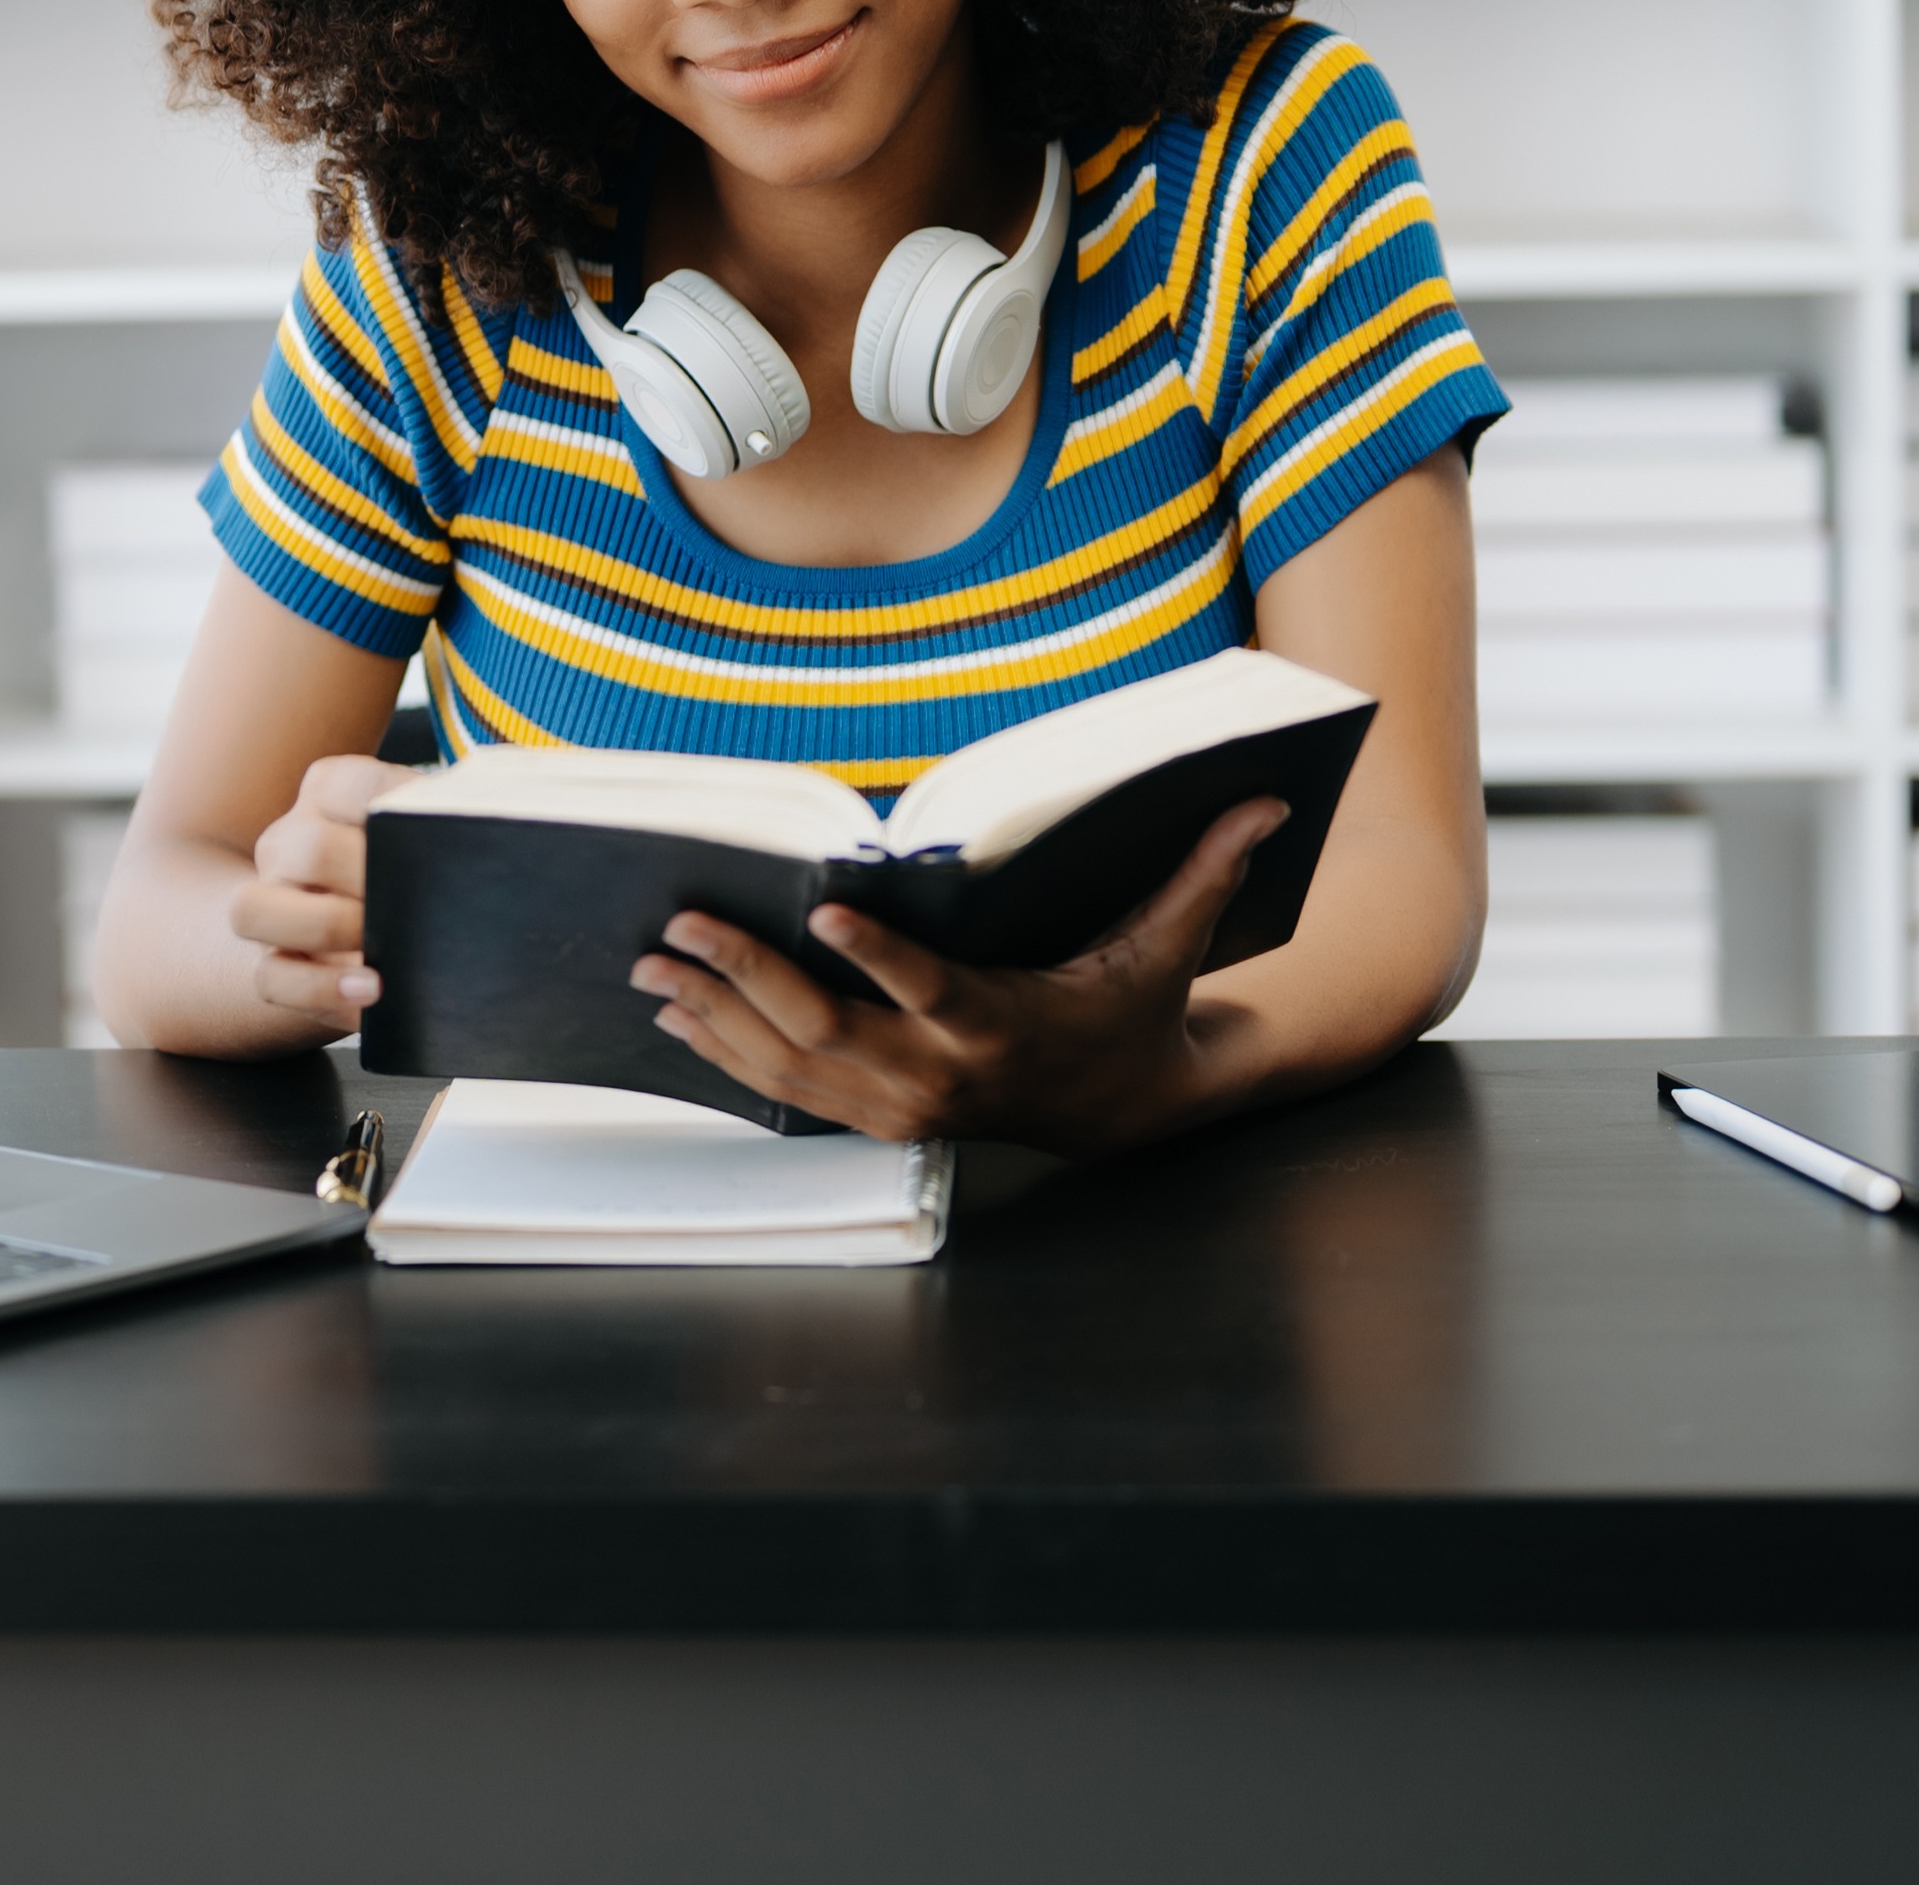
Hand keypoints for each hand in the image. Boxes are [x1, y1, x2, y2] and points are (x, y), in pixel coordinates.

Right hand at [226, 753, 419, 1035]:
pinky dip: (321, 989)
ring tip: (379, 944)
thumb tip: (483, 833)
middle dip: (364, 876)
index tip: (433, 830)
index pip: (343, 783)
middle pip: (307, 848)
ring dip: (325, 927)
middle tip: (412, 899)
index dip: (387, 805)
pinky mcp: (271, 964)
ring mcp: (269, 903)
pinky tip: (371, 990)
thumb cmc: (413, 869)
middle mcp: (288, 842)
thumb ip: (442, 826)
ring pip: (254, 910)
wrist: (362, 921)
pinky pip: (271, 979)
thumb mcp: (425, 837)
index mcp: (327, 794)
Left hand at [628, 798, 1289, 1153]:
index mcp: (1002, 1025)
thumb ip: (1205, 872)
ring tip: (651, 966)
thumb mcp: (1170, 945)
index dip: (876, 956)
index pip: (930, 991)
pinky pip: (786, 1093)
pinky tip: (676, 1019)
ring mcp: (901, 1105)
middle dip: (746, 977)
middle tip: (681, 926)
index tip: (823, 911)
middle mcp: (940, 1076)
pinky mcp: (877, 1116)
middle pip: (827, 1031)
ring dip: (714, 1016)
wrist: (1124, 1110)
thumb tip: (1267, 801)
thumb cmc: (1134, 1008)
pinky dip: (726, 1056)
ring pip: (789, 1068)